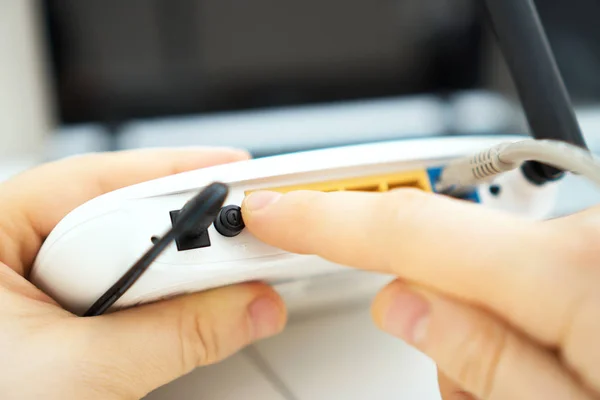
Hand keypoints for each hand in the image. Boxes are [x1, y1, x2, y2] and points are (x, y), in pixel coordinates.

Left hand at [0, 148, 286, 399]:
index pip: (95, 179)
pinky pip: (115, 296)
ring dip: (170, 279)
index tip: (235, 184)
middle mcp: (7, 250)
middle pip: (113, 215)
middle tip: (240, 246)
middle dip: (181, 235)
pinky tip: (177, 313)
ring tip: (213, 288)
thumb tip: (248, 306)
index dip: (172, 176)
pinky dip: (154, 307)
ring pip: (118, 258)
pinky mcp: (48, 321)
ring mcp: (27, 289)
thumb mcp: (82, 374)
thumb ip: (178, 334)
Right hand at [241, 188, 599, 398]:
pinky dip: (518, 318)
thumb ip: (481, 361)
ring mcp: (595, 240)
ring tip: (529, 390)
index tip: (274, 209)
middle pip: (450, 255)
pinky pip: (528, 273)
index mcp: (577, 273)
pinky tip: (553, 365)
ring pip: (488, 272)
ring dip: (483, 330)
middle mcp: (588, 238)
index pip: (409, 226)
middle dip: (433, 312)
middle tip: (476, 387)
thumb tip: (404, 305)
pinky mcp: (596, 253)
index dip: (326, 215)